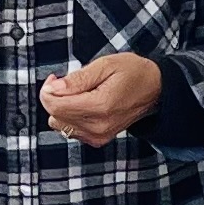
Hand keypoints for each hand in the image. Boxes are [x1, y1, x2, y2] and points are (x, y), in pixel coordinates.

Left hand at [41, 52, 162, 147]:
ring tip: (79, 92)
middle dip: (55, 97)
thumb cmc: (133, 72)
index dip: (48, 90)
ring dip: (62, 107)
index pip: (56, 106)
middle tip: (68, 82)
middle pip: (55, 116)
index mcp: (100, 106)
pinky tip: (83, 104)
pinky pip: (70, 130)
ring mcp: (98, 136)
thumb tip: (53, 88)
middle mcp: (98, 126)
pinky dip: (71, 116)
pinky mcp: (98, 139)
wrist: (155, 90)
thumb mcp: (105, 65)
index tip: (55, 78)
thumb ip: (78, 78)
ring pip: (60, 124)